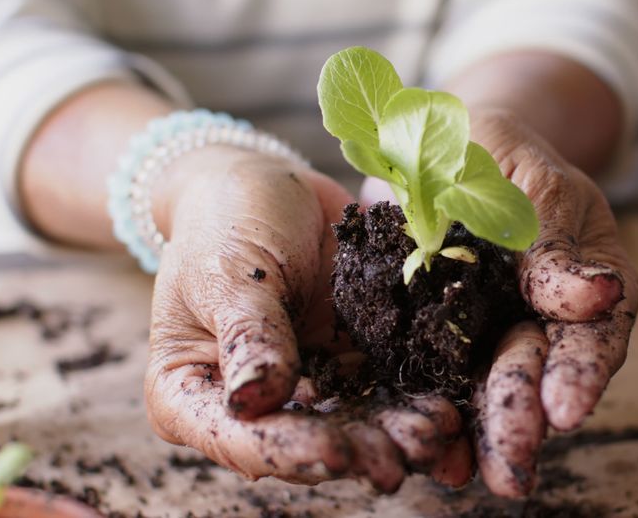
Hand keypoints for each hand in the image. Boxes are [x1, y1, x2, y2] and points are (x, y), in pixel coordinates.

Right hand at [143, 146, 468, 491]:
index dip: (289, 451)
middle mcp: (250, 404)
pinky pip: (384, 391)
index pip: (240, 438)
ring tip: (438, 432)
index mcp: (190, 392)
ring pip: (354, 424)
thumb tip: (256, 400)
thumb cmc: (226, 222)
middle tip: (406, 452)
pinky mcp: (349, 363)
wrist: (267, 185)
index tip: (336, 452)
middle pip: (305, 442)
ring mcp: (305, 386)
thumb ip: (249, 337)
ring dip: (397, 435)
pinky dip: (415, 402)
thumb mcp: (230, 273)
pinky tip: (447, 409)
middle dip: (360, 450)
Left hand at [361, 110, 637, 496]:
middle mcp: (538, 316)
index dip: (581, 372)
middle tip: (513, 460)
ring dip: (482, 433)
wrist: (438, 144)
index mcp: (584, 279)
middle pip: (537, 374)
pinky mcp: (432, 335)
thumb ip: (558, 242)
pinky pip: (433, 377)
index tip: (567, 407)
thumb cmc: (501, 151)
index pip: (593, 332)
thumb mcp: (536, 182)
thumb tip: (598, 295)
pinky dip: (433, 414)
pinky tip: (427, 451)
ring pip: (487, 389)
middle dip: (525, 418)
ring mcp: (484, 331)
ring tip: (472, 475)